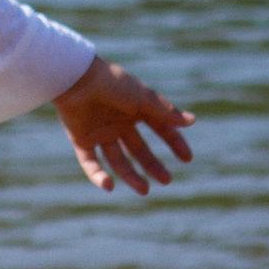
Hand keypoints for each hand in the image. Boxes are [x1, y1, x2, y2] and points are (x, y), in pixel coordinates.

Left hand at [54, 54, 194, 194]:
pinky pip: (90, 162)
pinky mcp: (81, 140)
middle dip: (152, 165)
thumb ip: (165, 111)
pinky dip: (98, 175)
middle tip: (166, 181)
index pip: (160, 128)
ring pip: (117, 160)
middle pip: (138, 149)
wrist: (76, 79)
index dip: (174, 142)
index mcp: (135, 110)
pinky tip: (109, 185)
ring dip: (130, 176)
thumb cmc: (111, 83)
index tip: (187, 158)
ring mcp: (100, 133)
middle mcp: (118, 123)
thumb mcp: (142, 98)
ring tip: (144, 190)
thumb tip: (192, 121)